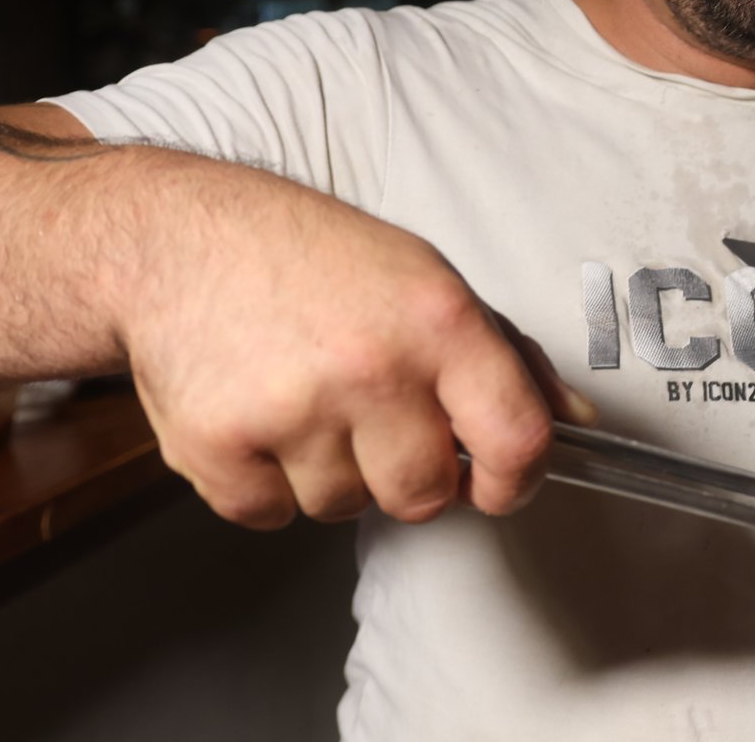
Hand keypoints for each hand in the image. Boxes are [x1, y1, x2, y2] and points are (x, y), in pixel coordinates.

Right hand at [121, 160, 596, 528]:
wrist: (179, 241)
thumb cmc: (313, 258)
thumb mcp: (427, 280)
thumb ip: (509, 357)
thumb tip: (575, 422)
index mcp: (438, 321)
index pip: (517, 438)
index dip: (516, 479)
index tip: (499, 480)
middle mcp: (371, 368)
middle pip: (426, 495)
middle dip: (411, 472)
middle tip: (377, 416)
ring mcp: (291, 410)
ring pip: (345, 507)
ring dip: (333, 471)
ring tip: (307, 398)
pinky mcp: (219, 446)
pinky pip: (271, 515)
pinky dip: (266, 483)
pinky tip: (260, 415)